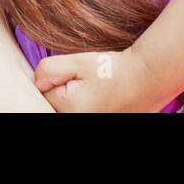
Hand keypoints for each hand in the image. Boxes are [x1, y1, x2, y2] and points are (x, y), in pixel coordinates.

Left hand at [32, 47, 166, 112]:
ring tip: (94, 90)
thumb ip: (49, 70)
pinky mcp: (97, 118)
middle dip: (63, 89)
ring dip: (74, 96)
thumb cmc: (112, 69)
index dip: (57, 76)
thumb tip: (37, 82)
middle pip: (53, 102)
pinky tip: (98, 97)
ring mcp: (87, 122)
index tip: (77, 74)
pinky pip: (79, 109)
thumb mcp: (78, 61)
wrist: (146, 80)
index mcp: (68, 110)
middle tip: (87, 82)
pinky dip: (84, 103)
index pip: (43, 90)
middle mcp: (76, 121)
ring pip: (66, 107)